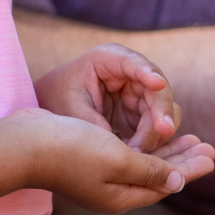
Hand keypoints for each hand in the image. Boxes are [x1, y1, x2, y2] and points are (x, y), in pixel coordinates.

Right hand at [14, 108, 212, 212]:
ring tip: (190, 138)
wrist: (25, 143)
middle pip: (157, 175)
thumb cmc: (71, 150)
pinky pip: (128, 154)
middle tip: (207, 146)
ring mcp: (99, 176)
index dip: (189, 169)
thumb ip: (150, 172)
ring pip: (143, 164)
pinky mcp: (89, 159)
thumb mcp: (119, 160)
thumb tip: (178, 182)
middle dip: (183, 160)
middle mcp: (111, 190)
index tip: (211, 155)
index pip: (165, 184)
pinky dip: (146, 145)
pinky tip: (154, 136)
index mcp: (121, 196)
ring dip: (168, 151)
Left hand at [35, 43, 178, 152]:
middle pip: (158, 89)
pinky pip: (157, 126)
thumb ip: (95, 124)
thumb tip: (122, 148)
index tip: (158, 84)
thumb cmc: (57, 100)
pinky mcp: (142, 112)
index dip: (148, 72)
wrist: (50, 107)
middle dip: (161, 111)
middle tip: (163, 131)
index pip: (134, 63)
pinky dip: (153, 141)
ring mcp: (139, 93)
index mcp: (109, 58)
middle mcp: (131, 73)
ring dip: (157, 132)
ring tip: (141, 152)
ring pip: (164, 110)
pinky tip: (142, 155)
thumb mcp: (70, 109)